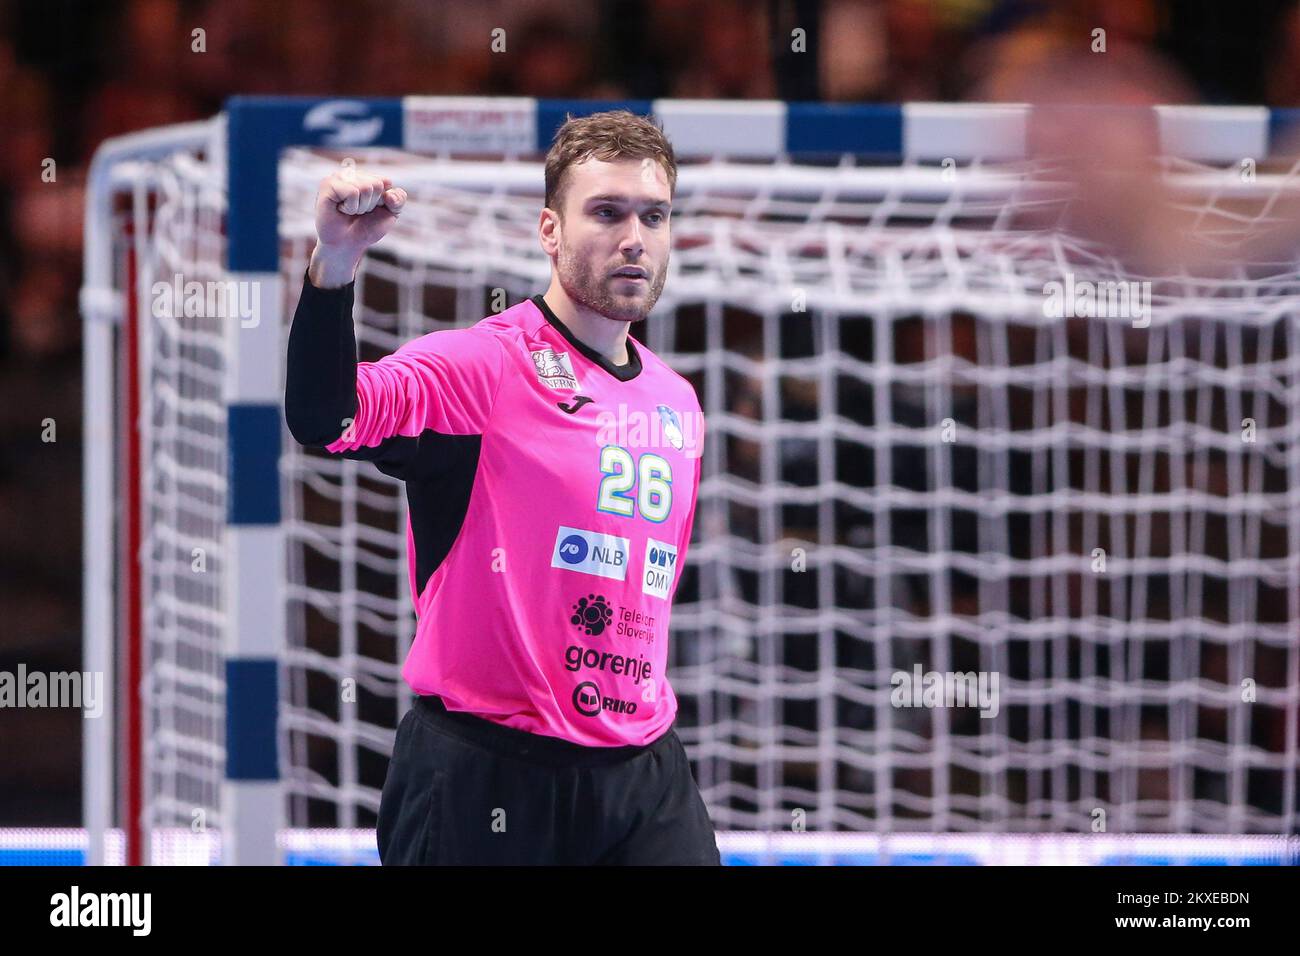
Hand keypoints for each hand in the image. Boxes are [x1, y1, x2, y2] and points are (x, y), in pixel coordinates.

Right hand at [308, 171, 406, 286]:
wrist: (346, 246)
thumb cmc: (366, 228)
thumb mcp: (391, 213)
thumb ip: (399, 199)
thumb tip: (389, 193)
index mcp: (365, 176)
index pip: (385, 182)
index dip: (382, 202)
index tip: (370, 210)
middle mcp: (351, 174)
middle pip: (376, 184)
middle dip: (371, 204)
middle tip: (357, 212)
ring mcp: (338, 177)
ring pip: (366, 187)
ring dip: (360, 207)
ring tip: (348, 211)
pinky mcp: (328, 184)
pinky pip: (352, 192)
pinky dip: (351, 207)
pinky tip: (341, 210)